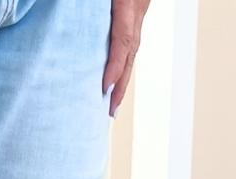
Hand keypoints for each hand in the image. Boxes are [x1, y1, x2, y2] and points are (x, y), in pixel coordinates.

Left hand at [103, 0, 151, 115]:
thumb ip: (95, 6)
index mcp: (128, 2)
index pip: (122, 40)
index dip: (115, 67)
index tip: (106, 89)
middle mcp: (138, 8)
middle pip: (130, 53)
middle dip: (121, 84)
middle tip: (111, 110)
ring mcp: (140, 8)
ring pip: (132, 49)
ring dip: (123, 76)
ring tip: (113, 100)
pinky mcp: (137, 6)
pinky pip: (130, 38)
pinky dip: (123, 59)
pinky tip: (116, 71)